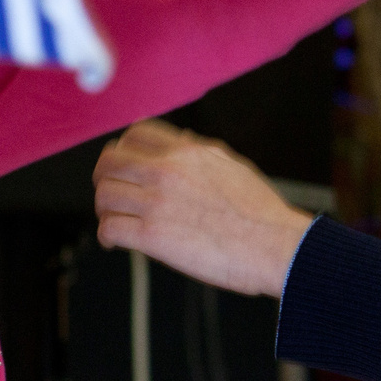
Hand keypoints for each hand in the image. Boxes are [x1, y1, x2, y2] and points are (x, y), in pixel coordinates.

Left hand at [94, 120, 314, 296]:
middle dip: (105, 178)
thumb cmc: (261, 213)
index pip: (136, 134)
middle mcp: (167, 170)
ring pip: (104, 196)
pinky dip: (107, 237)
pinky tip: (115, 243)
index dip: (123, 150)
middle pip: (110, 162)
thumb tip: (181, 143)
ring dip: (105, 210)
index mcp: (188, 151)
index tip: (123, 166)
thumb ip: (201, 153)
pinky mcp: (152, 237)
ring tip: (114, 221)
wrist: (275, 246)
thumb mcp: (232, 166)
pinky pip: (109, 229)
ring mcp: (157, 203)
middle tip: (110, 195)